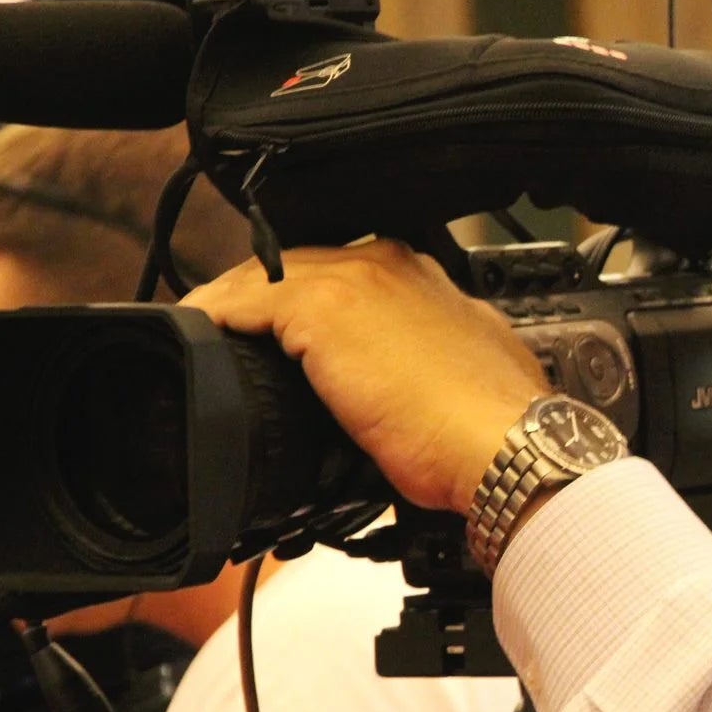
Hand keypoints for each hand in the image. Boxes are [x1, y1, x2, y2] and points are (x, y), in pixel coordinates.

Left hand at [182, 239, 547, 513]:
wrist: (507, 445)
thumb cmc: (493, 432)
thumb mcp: (460, 382)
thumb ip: (424, 367)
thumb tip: (397, 396)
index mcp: (428, 281)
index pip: (346, 272)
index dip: (305, 299)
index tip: (280, 327)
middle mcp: (394, 266)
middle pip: (301, 265)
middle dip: (262, 297)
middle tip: (228, 331)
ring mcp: (360, 280)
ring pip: (267, 276)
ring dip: (233, 306)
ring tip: (206, 336)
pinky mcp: (326, 308)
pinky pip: (246, 301)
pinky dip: (218, 318)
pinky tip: (203, 338)